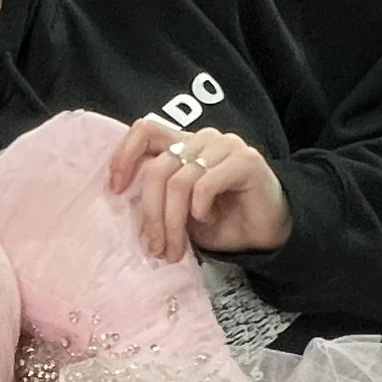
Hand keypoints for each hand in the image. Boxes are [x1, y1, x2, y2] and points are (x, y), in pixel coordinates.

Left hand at [109, 117, 292, 262]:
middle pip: (158, 168)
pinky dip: (199, 208)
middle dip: (151, 214)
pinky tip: (206, 219)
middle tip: (153, 246)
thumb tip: (121, 202)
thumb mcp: (179, 210)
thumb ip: (157, 196)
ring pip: (178, 181)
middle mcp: (202, 139)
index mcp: (183, 145)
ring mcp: (224, 146)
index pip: (145, 131)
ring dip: (172, 222)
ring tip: (173, 249)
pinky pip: (205, 184)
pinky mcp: (245, 160)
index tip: (115, 190)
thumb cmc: (222, 221)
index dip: (124, 156)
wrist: (266, 232)